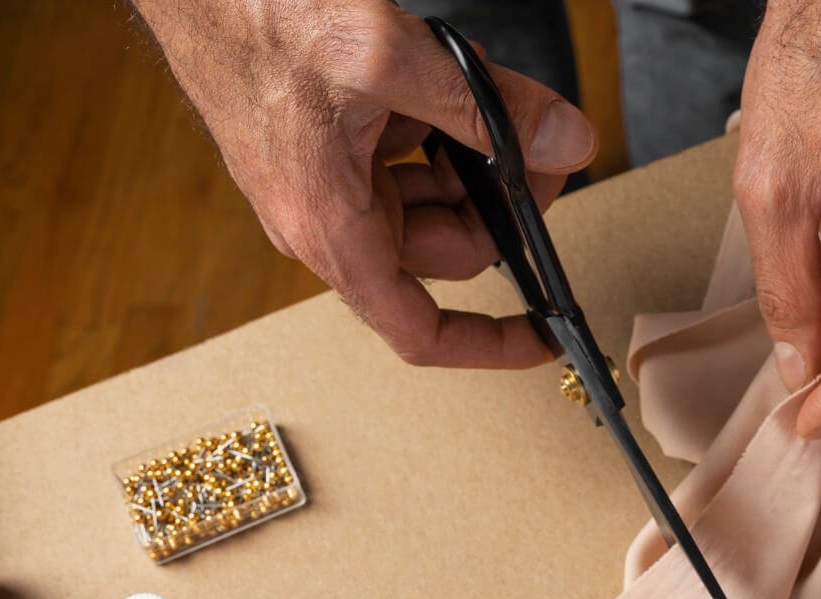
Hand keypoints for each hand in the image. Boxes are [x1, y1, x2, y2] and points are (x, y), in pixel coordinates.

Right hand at [131, 0, 596, 367]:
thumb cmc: (255, 17)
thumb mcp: (388, 57)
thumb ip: (487, 108)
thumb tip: (565, 143)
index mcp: (331, 230)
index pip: (417, 330)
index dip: (487, 343)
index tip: (541, 339)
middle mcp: (326, 224)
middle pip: (446, 251)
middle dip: (499, 203)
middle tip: (539, 145)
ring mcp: (328, 189)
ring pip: (433, 202)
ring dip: (470, 158)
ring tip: (478, 94)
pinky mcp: (330, 153)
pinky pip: (405, 163)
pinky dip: (438, 130)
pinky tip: (442, 83)